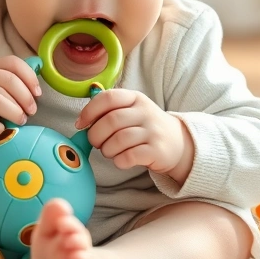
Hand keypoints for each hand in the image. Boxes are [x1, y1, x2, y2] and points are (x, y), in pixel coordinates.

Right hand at [0, 56, 41, 152]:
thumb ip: (12, 83)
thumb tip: (38, 89)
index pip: (13, 63)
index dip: (30, 77)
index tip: (38, 94)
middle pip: (8, 81)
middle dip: (25, 98)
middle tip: (31, 111)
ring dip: (14, 112)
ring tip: (20, 120)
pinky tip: (1, 130)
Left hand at [75, 89, 193, 180]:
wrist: (178, 143)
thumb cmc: (145, 127)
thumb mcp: (132, 111)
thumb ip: (109, 111)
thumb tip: (82, 122)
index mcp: (135, 98)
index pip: (108, 97)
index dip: (89, 111)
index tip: (81, 124)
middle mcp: (145, 112)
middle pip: (111, 121)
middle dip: (95, 135)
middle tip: (95, 143)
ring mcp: (153, 131)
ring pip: (119, 140)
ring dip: (107, 150)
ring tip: (109, 151)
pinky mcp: (157, 151)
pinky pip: (129, 156)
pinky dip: (119, 161)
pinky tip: (121, 160)